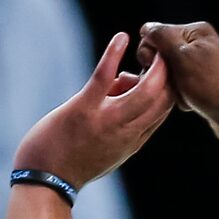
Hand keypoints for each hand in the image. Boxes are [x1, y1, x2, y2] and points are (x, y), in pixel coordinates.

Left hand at [14, 35, 173, 189]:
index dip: (173, 85)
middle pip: (164, 99)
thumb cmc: (73, 160)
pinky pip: (105, 76)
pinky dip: (114, 54)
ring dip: (153, 65)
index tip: (170, 67)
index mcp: (134, 139)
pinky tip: (121, 38)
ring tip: (153, 45)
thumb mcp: (109, 145)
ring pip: (144, 90)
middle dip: (170, 72)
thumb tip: (127, 79)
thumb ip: (123, 115)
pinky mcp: (83, 109)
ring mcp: (106, 120)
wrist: (45, 181)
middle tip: (166, 51)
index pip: (166, 108)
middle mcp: (127, 131)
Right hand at [139, 21, 218, 138]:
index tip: (155, 64)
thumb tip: (148, 27)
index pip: (157, 33)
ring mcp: (202, 65)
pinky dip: (181, 95)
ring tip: (185, 92)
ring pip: (169, 73)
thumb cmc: (216, 88)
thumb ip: (162, 37)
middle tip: (174, 79)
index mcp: (196, 32)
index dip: (151, 51)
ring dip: (172, 86)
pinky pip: (180, 87)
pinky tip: (191, 99)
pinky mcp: (203, 82)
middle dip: (163, 71)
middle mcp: (201, 45)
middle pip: (162, 55)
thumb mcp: (182, 56)